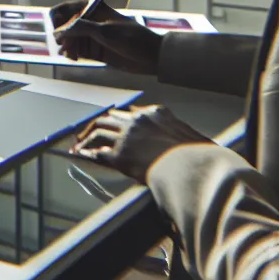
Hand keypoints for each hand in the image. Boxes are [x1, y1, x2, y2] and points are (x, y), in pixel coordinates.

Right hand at [52, 0, 161, 73]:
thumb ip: (82, 29)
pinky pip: (77, 50)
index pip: (67, 8)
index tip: (56, 28)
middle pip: (66, 25)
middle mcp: (90, 22)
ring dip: (66, 46)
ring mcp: (91, 37)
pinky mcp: (94, 51)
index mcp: (94, 9)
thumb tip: (59, 31)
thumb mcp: (106, 31)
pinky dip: (72, 53)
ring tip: (70, 55)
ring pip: (70, 39)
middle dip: (61, 35)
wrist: (151, 56)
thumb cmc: (131, 38)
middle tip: (63, 45)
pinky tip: (73, 58)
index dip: (58, 16)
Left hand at [72, 104, 211, 182]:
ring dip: (86, 138)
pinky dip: (87, 153)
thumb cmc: (199, 156)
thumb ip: (180, 134)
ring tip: (79, 145)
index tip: (111, 123)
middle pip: (109, 117)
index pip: (130, 112)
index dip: (117, 119)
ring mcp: (127, 136)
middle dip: (95, 124)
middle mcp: (138, 120)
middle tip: (86, 132)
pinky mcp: (120, 155)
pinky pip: (98, 152)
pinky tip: (82, 157)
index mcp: (156, 113)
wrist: (193, 167)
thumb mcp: (192, 136)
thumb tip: (189, 142)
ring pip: (98, 131)